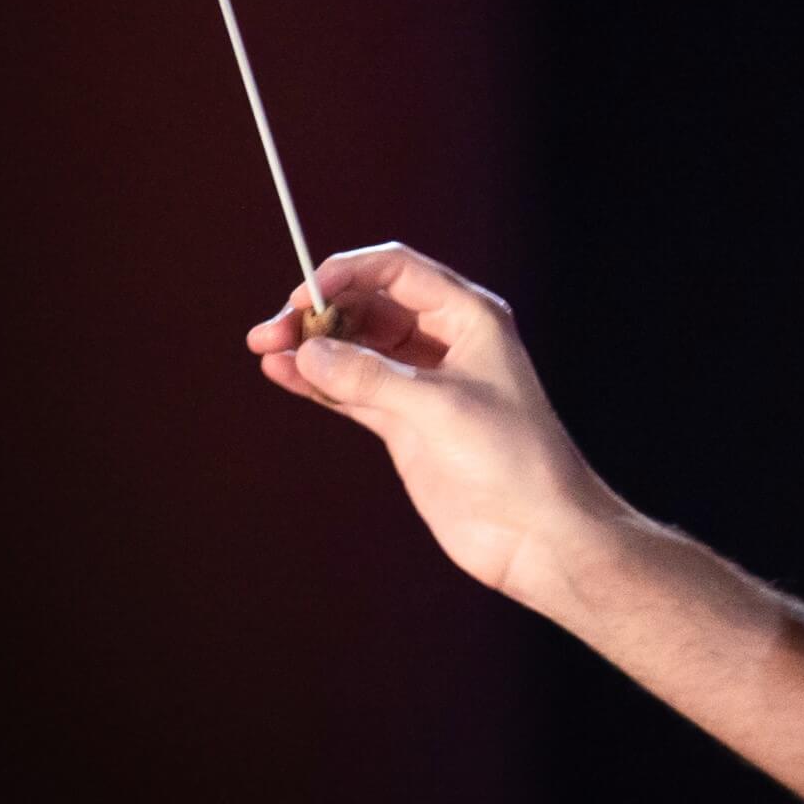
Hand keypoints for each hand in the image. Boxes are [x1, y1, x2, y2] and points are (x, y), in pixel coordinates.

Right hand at [246, 244, 612, 609]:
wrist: (538, 533)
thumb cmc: (512, 458)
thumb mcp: (440, 408)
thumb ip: (371, 377)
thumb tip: (308, 350)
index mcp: (469, 316)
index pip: (396, 271)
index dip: (346, 273)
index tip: (301, 293)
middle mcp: (445, 341)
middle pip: (368, 306)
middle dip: (319, 313)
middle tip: (270, 331)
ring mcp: (422, 383)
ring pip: (355, 348)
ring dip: (312, 346)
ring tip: (265, 350)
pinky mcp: (406, 423)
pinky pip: (352, 390)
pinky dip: (318, 382)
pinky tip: (284, 375)